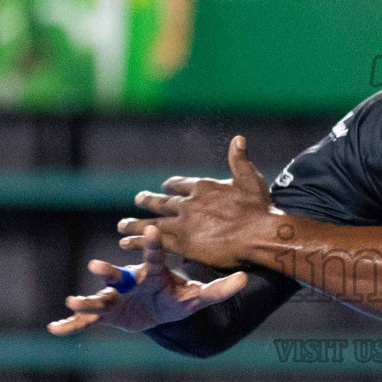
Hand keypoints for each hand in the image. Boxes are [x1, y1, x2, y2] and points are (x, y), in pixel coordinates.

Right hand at [47, 226, 249, 334]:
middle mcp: (132, 281)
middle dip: (109, 272)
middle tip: (96, 266)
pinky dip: (71, 324)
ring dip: (86, 299)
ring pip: (100, 296)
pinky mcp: (106, 313)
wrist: (159, 309)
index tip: (151, 230)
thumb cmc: (179, 297)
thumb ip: (220, 290)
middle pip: (120, 275)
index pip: (155, 257)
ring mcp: (117, 297)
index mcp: (155, 273)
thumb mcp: (200, 297)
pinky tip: (55, 329)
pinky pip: (87, 320)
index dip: (153, 245)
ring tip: (72, 302)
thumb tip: (244, 280)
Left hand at [119, 135, 279, 270]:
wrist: (258, 233)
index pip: (181, 184)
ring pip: (153, 222)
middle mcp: (189, 203)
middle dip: (148, 201)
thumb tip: (239, 137)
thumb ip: (240, 159)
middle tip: (137, 199)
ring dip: (136, 223)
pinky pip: (155, 241)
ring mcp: (183, 223)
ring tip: (122, 224)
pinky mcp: (182, 243)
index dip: (172, 185)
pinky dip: (137, 241)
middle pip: (162, 202)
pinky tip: (125, 242)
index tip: (165, 186)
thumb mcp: (250, 178)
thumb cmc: (258, 208)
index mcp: (203, 187)